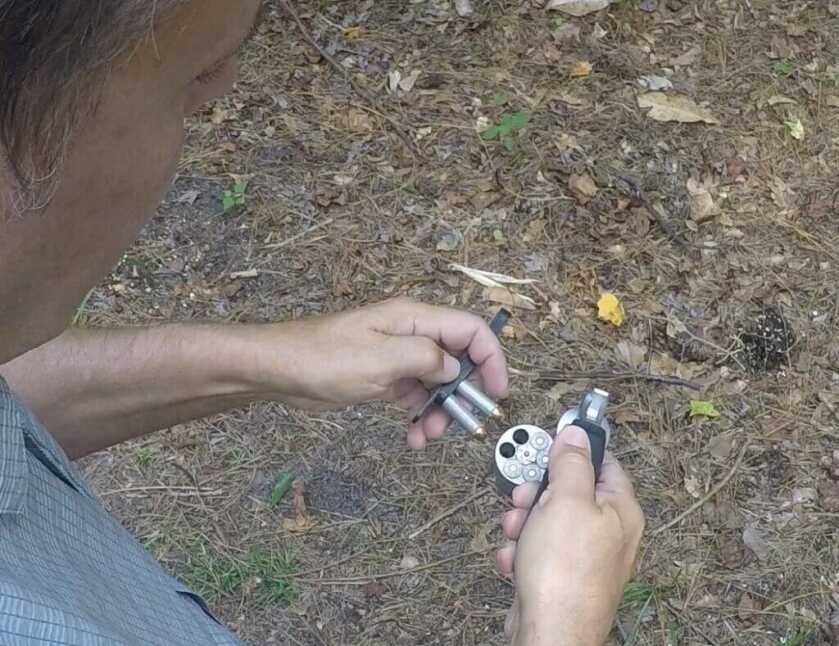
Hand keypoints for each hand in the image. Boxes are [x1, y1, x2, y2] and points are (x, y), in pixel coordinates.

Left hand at [256, 298, 507, 448]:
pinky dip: (420, 416)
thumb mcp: (381, 358)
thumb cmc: (324, 357)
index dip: (492, 359)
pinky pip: (416, 397)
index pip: (471, 330)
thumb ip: (425, 358)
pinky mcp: (385, 378)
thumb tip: (453, 368)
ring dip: (440, 412)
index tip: (498, 392)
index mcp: (414, 319)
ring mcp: (398, 357)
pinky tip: (413, 436)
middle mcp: (411, 335)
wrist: (281, 370)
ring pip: (438, 384)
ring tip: (426, 436)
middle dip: (464, 394)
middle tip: (461, 424)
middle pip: (458, 361)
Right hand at [496, 427, 643, 645]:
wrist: (550, 632)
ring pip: (546, 521)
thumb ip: (571, 463)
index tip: (549, 448)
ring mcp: (584, 557)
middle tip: (525, 500)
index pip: (603, 462)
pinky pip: (537, 549)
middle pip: (568, 492)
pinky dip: (521, 552)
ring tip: (517, 536)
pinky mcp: (562, 576)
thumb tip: (576, 433)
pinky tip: (516, 561)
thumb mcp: (566, 500)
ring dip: (523, 524)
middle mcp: (608, 533)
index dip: (573, 452)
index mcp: (620, 510)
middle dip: (537, 495)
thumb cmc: (565, 571)